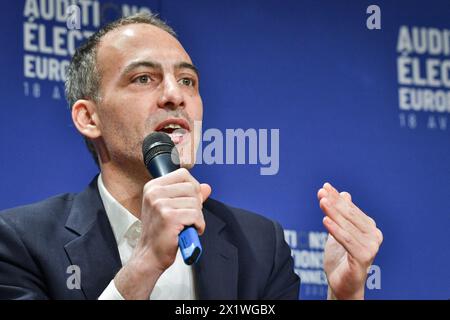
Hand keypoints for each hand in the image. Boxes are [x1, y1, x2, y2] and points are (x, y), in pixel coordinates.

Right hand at [115, 168, 210, 298]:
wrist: (150, 255)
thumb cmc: (160, 232)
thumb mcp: (172, 208)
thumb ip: (189, 195)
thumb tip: (206, 187)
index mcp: (153, 187)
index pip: (183, 174)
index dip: (192, 187)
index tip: (189, 201)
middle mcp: (155, 193)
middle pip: (192, 188)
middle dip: (196, 204)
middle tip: (187, 217)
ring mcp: (160, 204)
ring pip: (195, 202)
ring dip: (197, 217)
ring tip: (186, 225)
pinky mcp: (169, 217)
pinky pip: (196, 215)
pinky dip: (198, 225)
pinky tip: (190, 230)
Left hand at [317, 183, 382, 299]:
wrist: (342, 284)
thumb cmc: (341, 259)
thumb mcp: (339, 232)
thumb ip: (341, 214)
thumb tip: (344, 193)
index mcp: (369, 228)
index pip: (350, 208)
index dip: (336, 197)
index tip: (324, 187)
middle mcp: (374, 236)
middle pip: (349, 215)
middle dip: (334, 202)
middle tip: (321, 192)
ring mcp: (371, 247)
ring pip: (347, 226)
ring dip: (333, 212)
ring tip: (322, 202)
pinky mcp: (364, 258)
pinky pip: (347, 240)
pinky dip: (335, 230)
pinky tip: (324, 220)